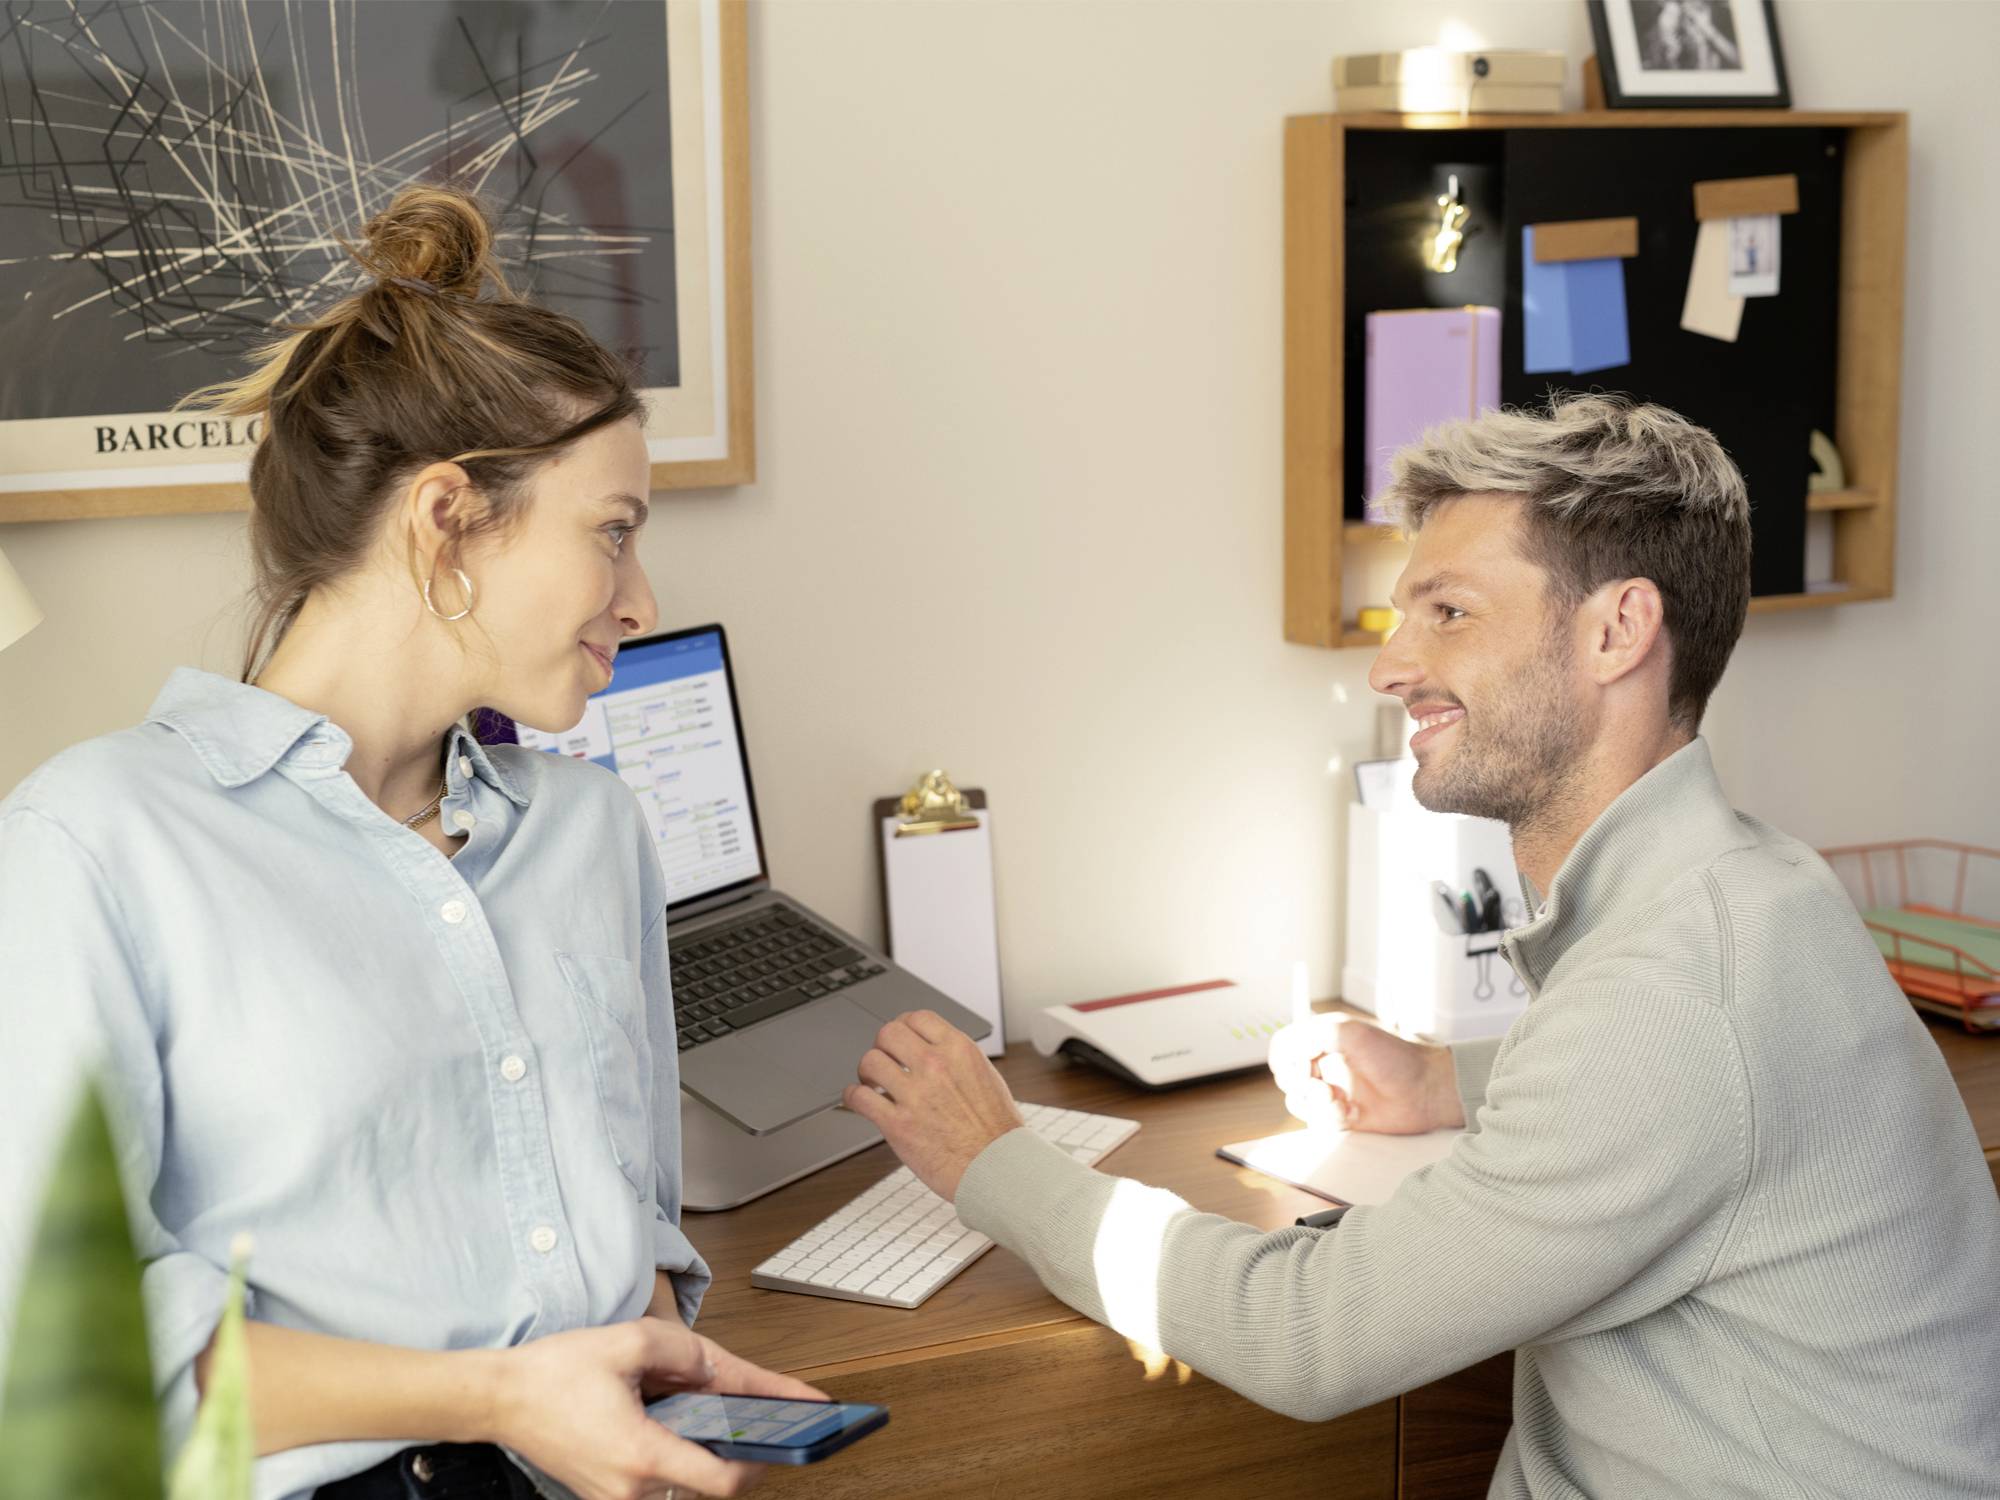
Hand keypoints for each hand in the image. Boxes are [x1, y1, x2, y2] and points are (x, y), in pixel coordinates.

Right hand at [491, 1319, 825, 1499]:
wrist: (500, 1399)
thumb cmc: (555, 1372)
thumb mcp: (629, 1341)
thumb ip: (688, 1354)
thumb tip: (722, 1370)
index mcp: (642, 1455)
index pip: (725, 1478)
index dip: (767, 1456)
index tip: (801, 1430)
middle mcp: (632, 1489)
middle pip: (712, 1482)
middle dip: (744, 1448)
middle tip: (774, 1416)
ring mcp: (618, 1498)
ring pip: (688, 1484)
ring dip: (713, 1452)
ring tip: (738, 1416)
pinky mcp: (608, 1494)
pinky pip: (662, 1482)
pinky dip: (685, 1456)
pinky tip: (692, 1424)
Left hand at [841, 1011, 1025, 1200]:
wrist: (998, 1167)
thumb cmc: (997, 1130)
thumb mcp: (986, 1076)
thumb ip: (957, 1060)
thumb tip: (934, 1051)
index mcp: (959, 1050)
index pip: (917, 1017)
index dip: (903, 1026)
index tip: (898, 1039)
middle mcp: (935, 1066)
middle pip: (888, 1033)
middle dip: (882, 1045)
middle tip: (883, 1060)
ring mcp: (915, 1094)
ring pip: (870, 1061)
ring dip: (866, 1071)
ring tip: (871, 1083)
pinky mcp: (898, 1124)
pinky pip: (859, 1098)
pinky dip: (853, 1097)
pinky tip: (858, 1100)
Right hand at [1267, 1014, 1463, 1134]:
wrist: (1426, 1090)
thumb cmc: (1394, 1056)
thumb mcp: (1349, 1032)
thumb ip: (1311, 1036)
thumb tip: (1289, 1062)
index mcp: (1324, 1038)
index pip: (1285, 1046)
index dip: (1285, 1059)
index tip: (1303, 1067)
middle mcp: (1325, 1063)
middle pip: (1286, 1075)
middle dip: (1298, 1083)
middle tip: (1320, 1086)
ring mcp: (1331, 1089)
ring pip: (1297, 1100)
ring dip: (1313, 1103)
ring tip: (1336, 1100)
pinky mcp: (1341, 1114)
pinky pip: (1317, 1120)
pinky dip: (1328, 1117)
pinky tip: (1350, 1112)